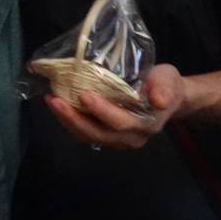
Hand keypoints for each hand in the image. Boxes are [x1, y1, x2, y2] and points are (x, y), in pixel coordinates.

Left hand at [47, 63, 186, 148]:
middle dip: (75, 118)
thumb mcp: (168, 80)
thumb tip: (159, 100)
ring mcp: (119, 139)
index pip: (121, 122)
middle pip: (100, 133)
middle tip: (56, 100)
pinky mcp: (108, 136)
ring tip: (52, 102)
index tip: (85, 95)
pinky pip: (86, 133)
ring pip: (90, 136)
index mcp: (147, 124)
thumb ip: (164, 88)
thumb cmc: (165, 85)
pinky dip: (70, 121)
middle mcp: (133, 137)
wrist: (167, 96)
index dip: (102, 111)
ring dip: (68, 120)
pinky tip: (58, 106)